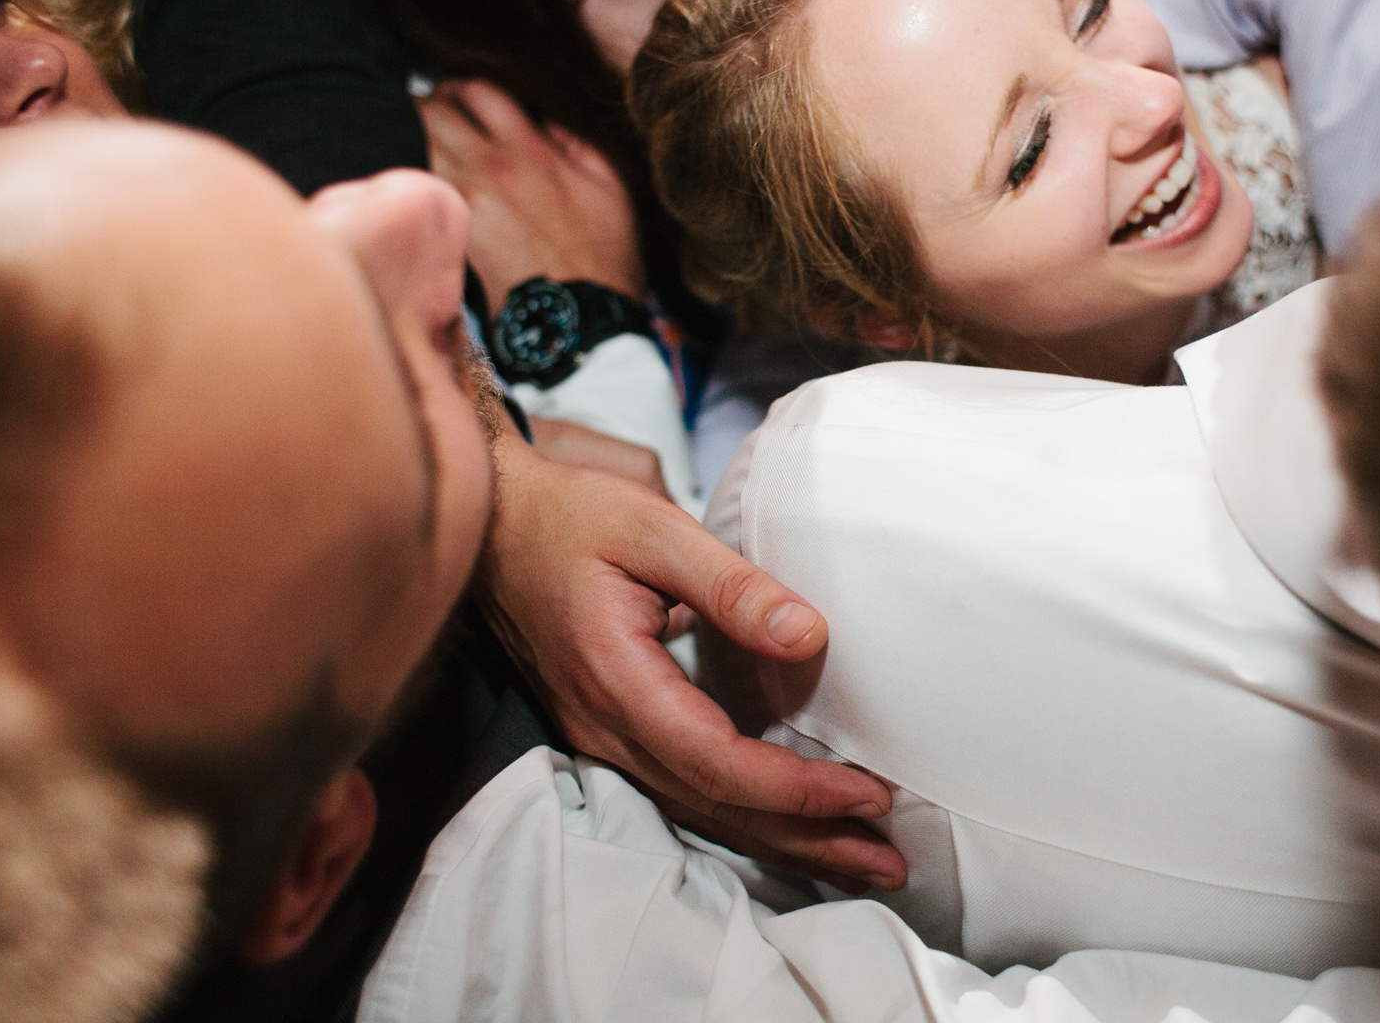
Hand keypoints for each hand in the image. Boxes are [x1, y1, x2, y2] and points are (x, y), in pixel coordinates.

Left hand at [420, 79, 645, 303]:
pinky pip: (427, 184)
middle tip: (441, 110)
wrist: (575, 314)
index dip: (467, 85)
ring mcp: (464, 199)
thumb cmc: (601, 251)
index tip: (467, 93)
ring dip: (426, 138)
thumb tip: (546, 118)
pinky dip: (428, 173)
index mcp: (529, 150)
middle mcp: (488, 168)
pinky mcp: (452, 229)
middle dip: (433, 104)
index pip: (477, 91)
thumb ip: (578, 140)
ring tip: (439, 143)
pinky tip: (443, 179)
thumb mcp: (610, 184)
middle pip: (433, 112)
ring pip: (422, 146)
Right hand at [480, 429, 906, 892]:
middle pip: (714, 808)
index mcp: (615, 680)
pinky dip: (744, 814)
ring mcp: (600, 737)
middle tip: (888, 860)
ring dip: (781, 840)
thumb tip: (809, 637)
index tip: (866, 794)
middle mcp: (603, 727)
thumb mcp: (653, 528)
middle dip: (806, 840)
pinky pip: (681, 791)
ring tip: (859, 857)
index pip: (716, 762)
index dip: (795, 790)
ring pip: (699, 810)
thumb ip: (732, 585)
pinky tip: (790, 822)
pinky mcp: (608, 731)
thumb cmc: (569, 518)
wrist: (490, 526)